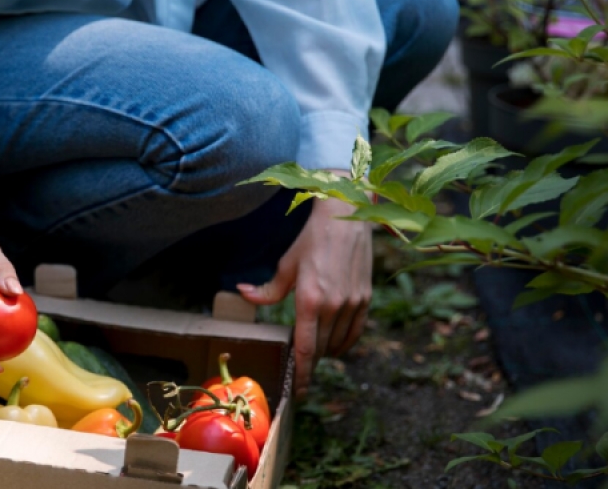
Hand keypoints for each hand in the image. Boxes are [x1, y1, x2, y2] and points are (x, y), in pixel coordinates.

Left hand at [236, 177, 372, 398]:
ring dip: (325, 352)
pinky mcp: (365, 299)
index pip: (305, 348)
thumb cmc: (311, 240)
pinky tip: (334, 342)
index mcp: (309, 300)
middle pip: (321, 350)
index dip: (302, 374)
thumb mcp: (286, 264)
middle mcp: (333, 306)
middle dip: (310, 364)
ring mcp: (352, 303)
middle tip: (300, 372)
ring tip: (313, 351)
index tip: (298, 390)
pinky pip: (355, 332)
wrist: (346, 217)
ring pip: (338, 343)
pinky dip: (344, 342)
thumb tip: (242, 294)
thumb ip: (268, 289)